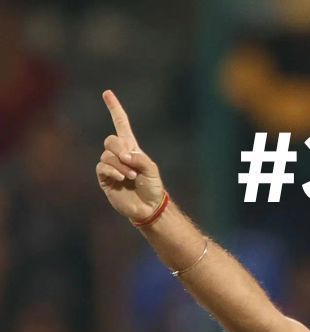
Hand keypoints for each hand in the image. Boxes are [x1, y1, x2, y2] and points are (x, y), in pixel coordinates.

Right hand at [96, 90, 166, 222]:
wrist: (149, 207)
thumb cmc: (153, 187)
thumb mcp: (152, 169)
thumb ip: (139, 158)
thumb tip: (123, 155)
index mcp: (131, 148)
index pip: (121, 124)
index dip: (114, 109)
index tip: (107, 93)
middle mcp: (119, 154)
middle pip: (110, 140)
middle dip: (119, 149)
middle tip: (131, 162)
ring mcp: (110, 166)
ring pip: (107, 156)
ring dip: (121, 166)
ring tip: (132, 177)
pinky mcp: (104, 178)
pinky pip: (102, 167)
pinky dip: (113, 171)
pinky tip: (122, 179)